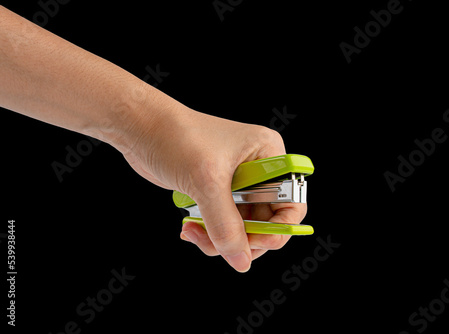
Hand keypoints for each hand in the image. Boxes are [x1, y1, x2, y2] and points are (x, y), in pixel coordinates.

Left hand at [117, 97, 306, 271]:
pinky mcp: (216, 193)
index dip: (281, 227)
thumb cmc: (177, 138)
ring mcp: (237, 183)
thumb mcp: (207, 183)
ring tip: (194, 233)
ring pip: (242, 228)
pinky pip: (222, 225)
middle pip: (267, 221)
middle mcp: (257, 169)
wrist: (141, 129)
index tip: (259, 242)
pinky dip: (208, 233)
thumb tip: (242, 261)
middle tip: (222, 245)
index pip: (291, 201)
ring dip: (220, 239)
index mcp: (268, 154)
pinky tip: (189, 227)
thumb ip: (226, 225)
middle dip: (243, 238)